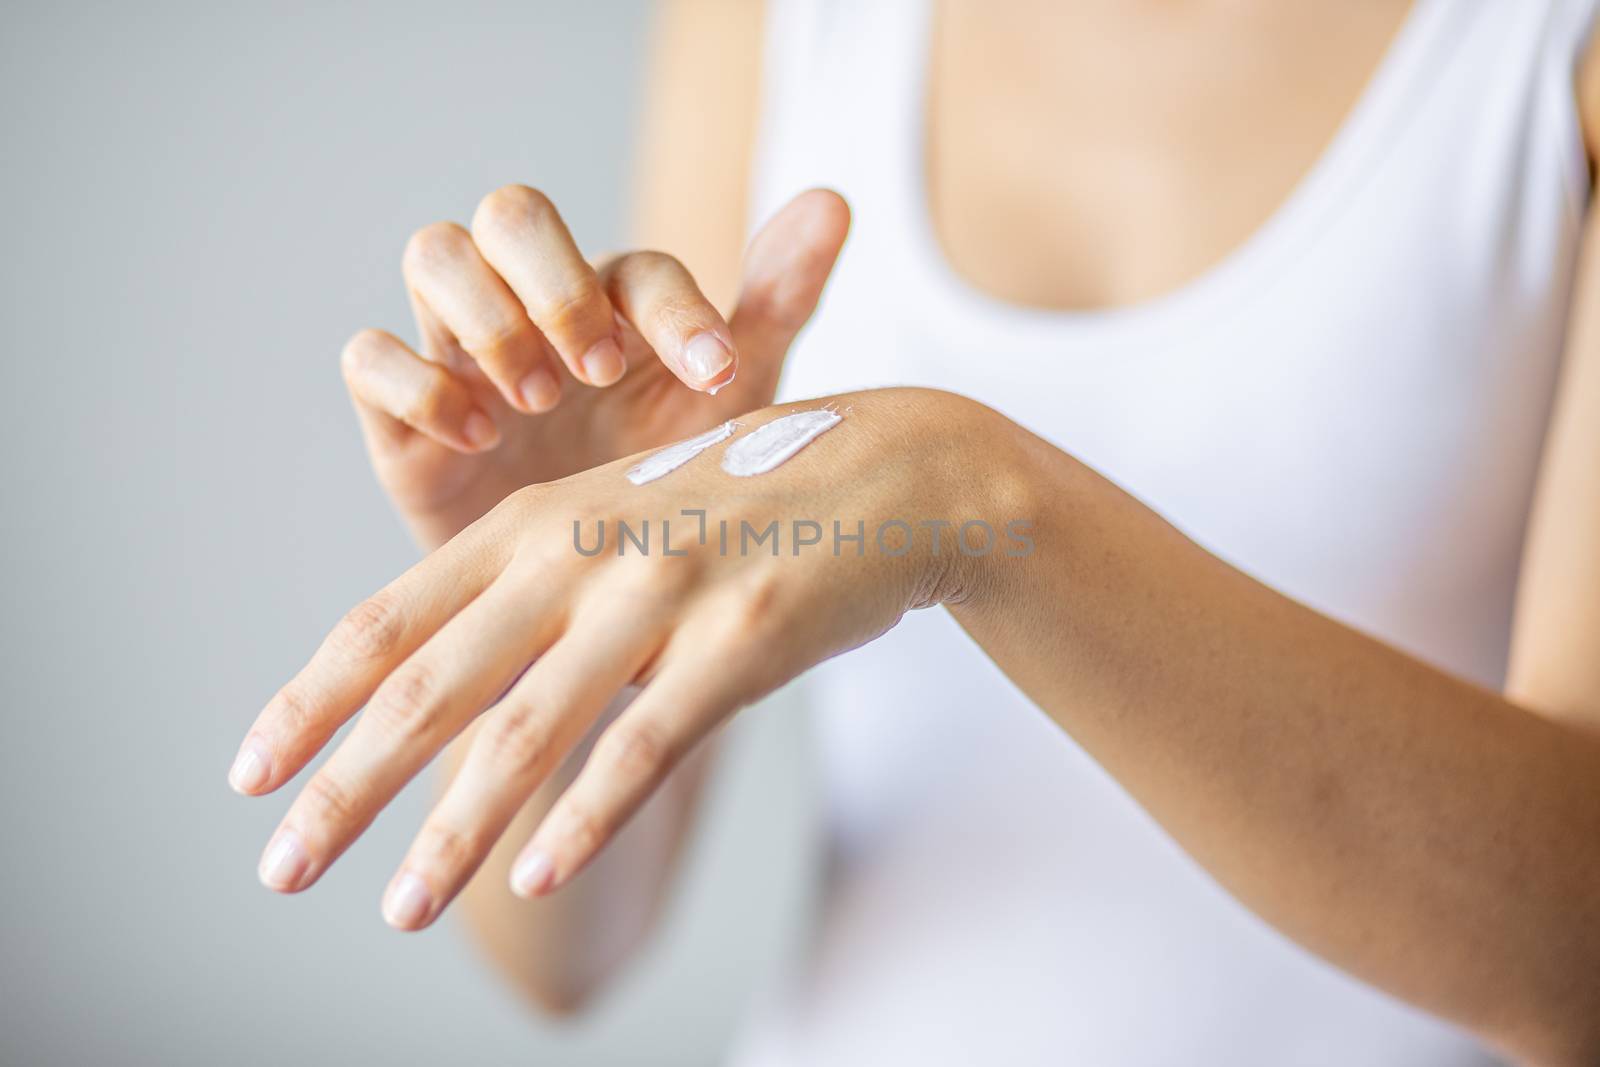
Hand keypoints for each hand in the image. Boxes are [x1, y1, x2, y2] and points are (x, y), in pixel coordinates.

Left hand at [230, 389, 1017, 928]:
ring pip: (530, 729)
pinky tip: (535, 876)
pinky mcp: (740, 638)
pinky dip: (584, 817)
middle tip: (280, 869)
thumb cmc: (740, 502)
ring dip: (454, 831)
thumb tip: (435, 691)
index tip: (251, 771)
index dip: (313, 699)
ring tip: (397, 910)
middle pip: (434, 684)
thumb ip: (529, 592)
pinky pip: (645, 745)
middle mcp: (580, 550)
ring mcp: (661, 593)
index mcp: (535, 520)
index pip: (392, 620)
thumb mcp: (616, 520)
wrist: (891, 469)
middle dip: (346, 785)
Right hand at [342, 186, 849, 545]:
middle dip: (555, 281)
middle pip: (512, 214)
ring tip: (537, 399)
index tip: (712, 377)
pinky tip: (475, 438)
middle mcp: (532, 308)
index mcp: (615, 303)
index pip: (634, 263)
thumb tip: (834, 200)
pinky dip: (414, 382)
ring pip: (435, 255)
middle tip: (600, 371)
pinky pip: (369, 357)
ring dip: (486, 317)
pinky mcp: (400, 416)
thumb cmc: (658, 490)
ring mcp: (459, 353)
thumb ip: (775, 305)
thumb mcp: (727, 408)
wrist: (585, 604)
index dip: (672, 309)